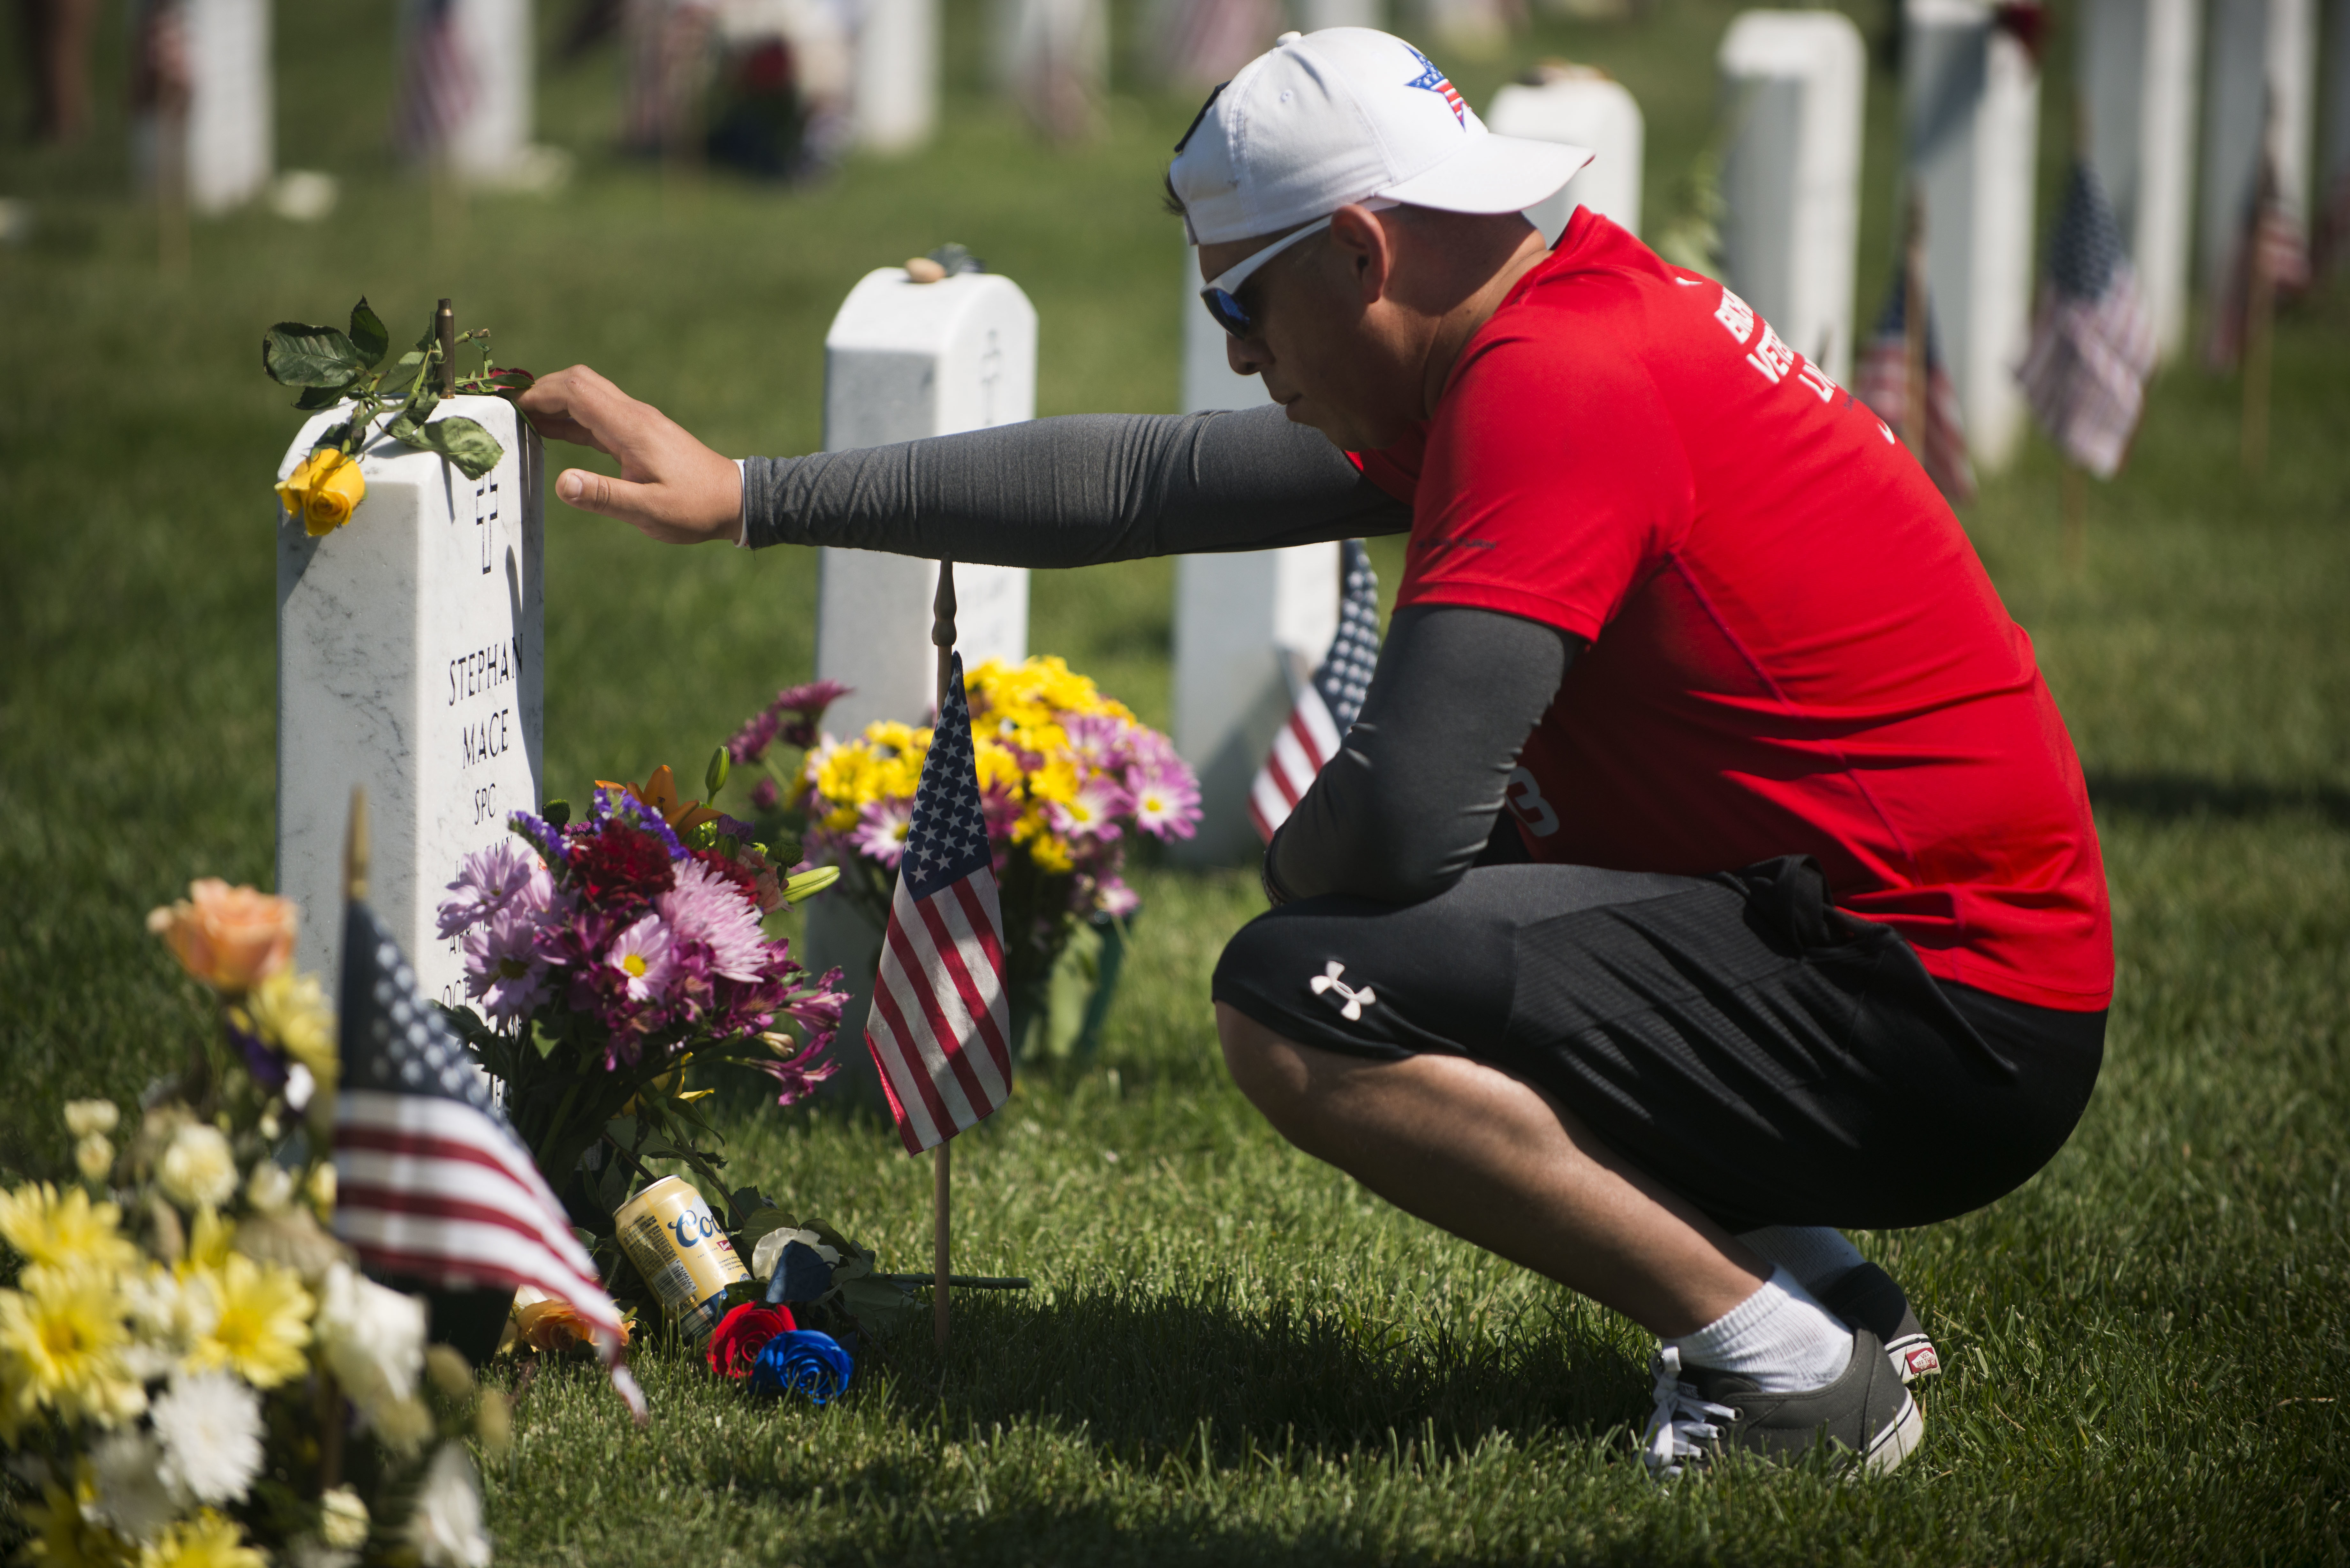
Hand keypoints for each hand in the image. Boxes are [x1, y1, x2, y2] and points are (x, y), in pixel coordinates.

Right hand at [517, 365, 742, 543]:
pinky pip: (597, 417)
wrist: (733, 501)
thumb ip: (604, 496)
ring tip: (520, 423)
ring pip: (587, 396)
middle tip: (510, 414)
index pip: (576, 391)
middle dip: (542, 392)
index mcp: (631, 427)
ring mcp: (636, 423)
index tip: (511, 409)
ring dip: (554, 405)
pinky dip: (570, 421)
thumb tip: (561, 484)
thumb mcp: (649, 510)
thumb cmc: (695, 508)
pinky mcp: (638, 434)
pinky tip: (550, 434)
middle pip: (579, 383)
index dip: (539, 394)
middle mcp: (633, 416)